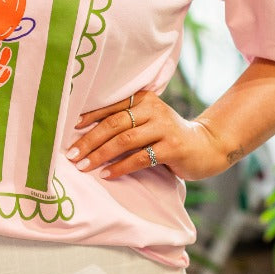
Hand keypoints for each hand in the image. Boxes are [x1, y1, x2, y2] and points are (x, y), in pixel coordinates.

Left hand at [67, 91, 234, 182]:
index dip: (88, 118)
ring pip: (124, 140)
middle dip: (89, 140)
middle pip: (114, 124)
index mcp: (144, 99)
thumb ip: (126, 122)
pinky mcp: (172, 148)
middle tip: (71, 154)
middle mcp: (153, 109)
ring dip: (100, 154)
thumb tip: (84, 132)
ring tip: (84, 166)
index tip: (69, 129)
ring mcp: (164, 128)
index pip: (111, 106)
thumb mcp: (148, 121)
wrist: (205, 146)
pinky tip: (106, 174)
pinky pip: (140, 158)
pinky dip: (120, 167)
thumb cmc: (167, 135)